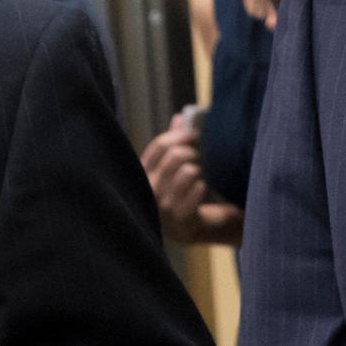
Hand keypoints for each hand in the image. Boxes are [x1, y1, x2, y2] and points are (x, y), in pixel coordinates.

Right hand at [141, 111, 239, 248]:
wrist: (186, 228)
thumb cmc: (177, 193)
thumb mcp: (171, 168)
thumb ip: (174, 143)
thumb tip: (180, 118)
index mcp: (143, 174)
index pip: (160, 145)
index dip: (179, 135)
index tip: (194, 133)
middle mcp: (150, 189)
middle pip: (176, 155)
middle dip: (192, 152)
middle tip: (197, 158)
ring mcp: (163, 204)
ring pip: (188, 170)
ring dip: (198, 170)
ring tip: (197, 177)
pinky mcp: (180, 216)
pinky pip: (198, 188)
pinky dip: (202, 186)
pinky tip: (199, 190)